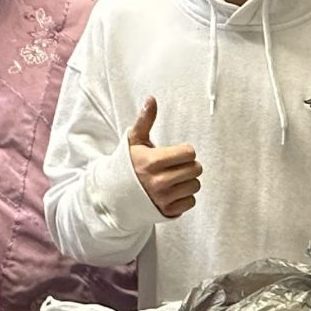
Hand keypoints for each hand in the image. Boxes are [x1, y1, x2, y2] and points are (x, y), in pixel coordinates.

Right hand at [125, 97, 201, 217]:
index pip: (189, 153)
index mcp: (152, 161)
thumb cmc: (128, 163)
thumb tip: (151, 99)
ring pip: (195, 185)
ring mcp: (163, 198)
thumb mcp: (134, 140)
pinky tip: (173, 191)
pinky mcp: (167, 211)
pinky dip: (185, 196)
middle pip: (196, 169)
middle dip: (189, 165)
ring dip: (188, 181)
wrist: (115, 193)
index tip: (175, 154)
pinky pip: (191, 201)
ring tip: (174, 178)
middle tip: (176, 166)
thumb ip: (145, 120)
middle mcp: (158, 182)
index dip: (184, 151)